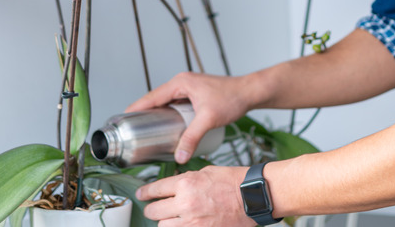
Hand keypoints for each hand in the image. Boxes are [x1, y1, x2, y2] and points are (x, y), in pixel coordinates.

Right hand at [126, 72, 253, 162]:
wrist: (250, 92)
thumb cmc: (232, 98)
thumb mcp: (208, 119)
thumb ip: (192, 138)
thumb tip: (179, 156)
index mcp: (180, 83)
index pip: (151, 97)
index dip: (136, 108)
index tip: (123, 120)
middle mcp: (182, 82)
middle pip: (156, 99)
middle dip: (144, 113)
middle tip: (132, 130)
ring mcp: (188, 87)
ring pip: (166, 102)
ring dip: (156, 113)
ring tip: (146, 130)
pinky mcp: (195, 94)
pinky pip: (175, 103)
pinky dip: (168, 113)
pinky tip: (167, 126)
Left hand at [137, 165, 255, 226]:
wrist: (253, 196)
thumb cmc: (233, 181)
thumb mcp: (205, 172)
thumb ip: (185, 179)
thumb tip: (172, 186)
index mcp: (186, 184)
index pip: (155, 189)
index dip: (145, 192)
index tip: (141, 194)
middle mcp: (186, 204)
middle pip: (154, 211)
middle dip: (153, 209)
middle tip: (155, 208)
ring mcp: (192, 222)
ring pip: (163, 226)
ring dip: (166, 221)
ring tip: (172, 217)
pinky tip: (183, 223)